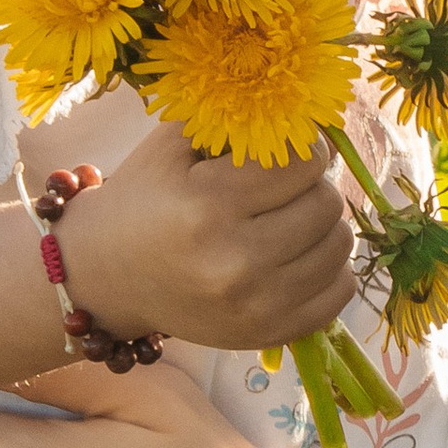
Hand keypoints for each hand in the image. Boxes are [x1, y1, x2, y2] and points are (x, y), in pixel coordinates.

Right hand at [57, 122, 358, 350]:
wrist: (106, 277)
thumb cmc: (144, 200)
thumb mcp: (173, 145)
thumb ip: (235, 120)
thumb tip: (304, 114)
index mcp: (208, 205)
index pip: (304, 163)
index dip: (303, 148)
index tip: (289, 150)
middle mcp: (234, 260)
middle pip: (326, 204)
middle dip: (313, 186)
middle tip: (289, 188)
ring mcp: (255, 304)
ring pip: (339, 246)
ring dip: (324, 226)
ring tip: (293, 219)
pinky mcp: (268, 333)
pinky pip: (340, 293)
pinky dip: (330, 269)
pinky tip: (300, 255)